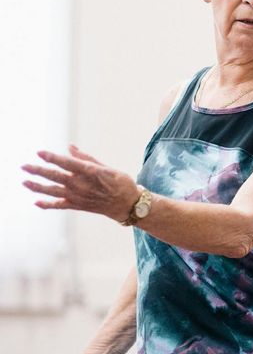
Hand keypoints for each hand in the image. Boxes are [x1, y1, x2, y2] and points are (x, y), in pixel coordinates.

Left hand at [21, 144, 138, 221]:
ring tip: (24, 182)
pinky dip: (47, 205)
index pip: (66, 163)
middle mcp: (81, 185)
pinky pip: (59, 205)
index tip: (39, 152)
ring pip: (53, 191)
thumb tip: (70, 148)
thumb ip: (86, 158)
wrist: (127, 205)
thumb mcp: (107, 168)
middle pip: (55, 176)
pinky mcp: (78, 206)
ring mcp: (78, 197)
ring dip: (37, 187)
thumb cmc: (120, 183)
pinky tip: (36, 202)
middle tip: (24, 166)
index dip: (52, 157)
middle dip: (38, 171)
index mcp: (90, 173)